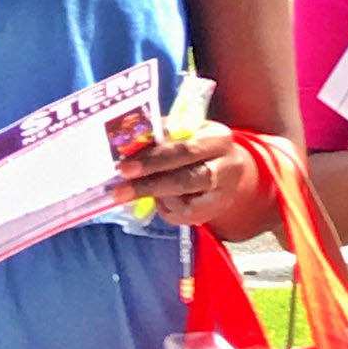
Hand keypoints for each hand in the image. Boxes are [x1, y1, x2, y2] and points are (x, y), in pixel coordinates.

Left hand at [111, 120, 257, 225]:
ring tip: (142, 188)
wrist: (226, 166)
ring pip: (184, 205)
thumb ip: (159, 136)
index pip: (185, 150)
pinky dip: (164, 208)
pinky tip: (160, 198)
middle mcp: (227, 167)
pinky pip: (181, 217)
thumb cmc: (195, 143)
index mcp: (218, 138)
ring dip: (156, 197)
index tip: (125, 167)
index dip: (154, 159)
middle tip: (119, 191)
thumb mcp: (183, 131)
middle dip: (148, 186)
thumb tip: (127, 146)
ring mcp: (223, 194)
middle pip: (186, 180)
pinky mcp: (214, 213)